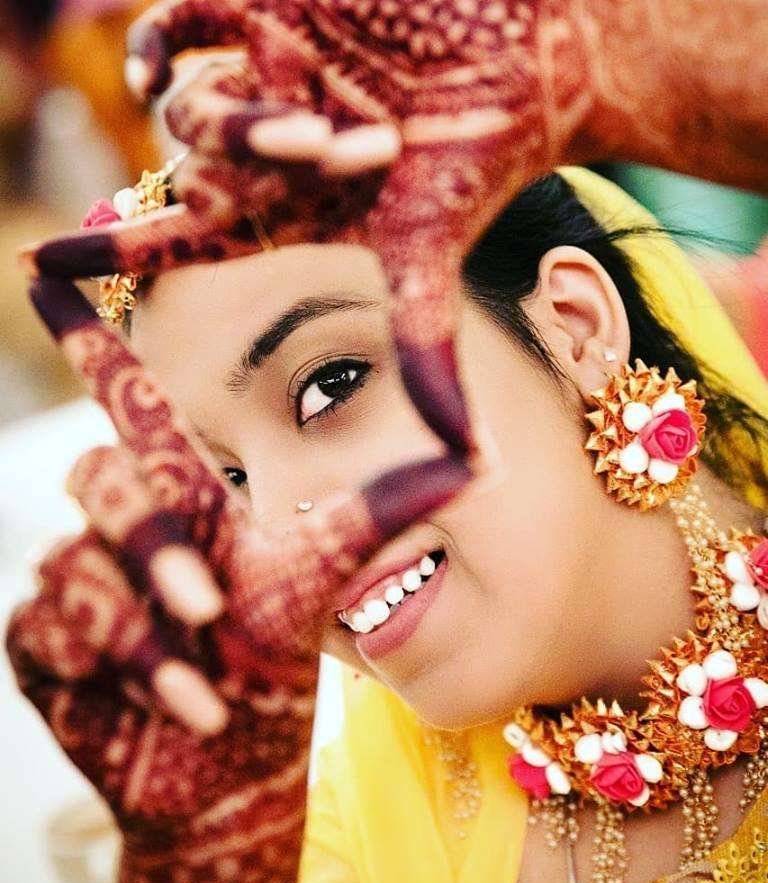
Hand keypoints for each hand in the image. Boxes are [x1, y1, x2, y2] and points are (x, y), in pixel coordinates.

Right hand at [6, 281, 469, 882]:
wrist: (247, 756)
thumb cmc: (291, 651)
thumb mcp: (323, 578)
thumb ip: (376, 511)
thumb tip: (473, 452)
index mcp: (192, 493)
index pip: (133, 404)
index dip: (89, 342)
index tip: (42, 277)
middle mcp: (132, 528)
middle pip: (101, 479)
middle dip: (148, 539)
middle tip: (208, 604)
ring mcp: (86, 584)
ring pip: (76, 567)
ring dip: (144, 635)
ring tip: (209, 692)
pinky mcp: (51, 646)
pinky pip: (55, 632)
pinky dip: (127, 674)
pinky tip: (187, 711)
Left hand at [21, 2, 767, 457]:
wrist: (532, 50)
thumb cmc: (483, 151)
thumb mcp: (430, 250)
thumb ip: (426, 345)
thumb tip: (470, 462)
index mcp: (300, 209)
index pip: (186, 241)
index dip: (112, 254)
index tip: (35, 265)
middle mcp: (275, 148)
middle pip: (191, 179)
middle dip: (213, 188)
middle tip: (318, 164)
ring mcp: (271, 78)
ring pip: (189, 112)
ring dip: (231, 128)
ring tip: (322, 129)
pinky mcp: (278, 6)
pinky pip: (183, 21)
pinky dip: (154, 44)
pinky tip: (147, 66)